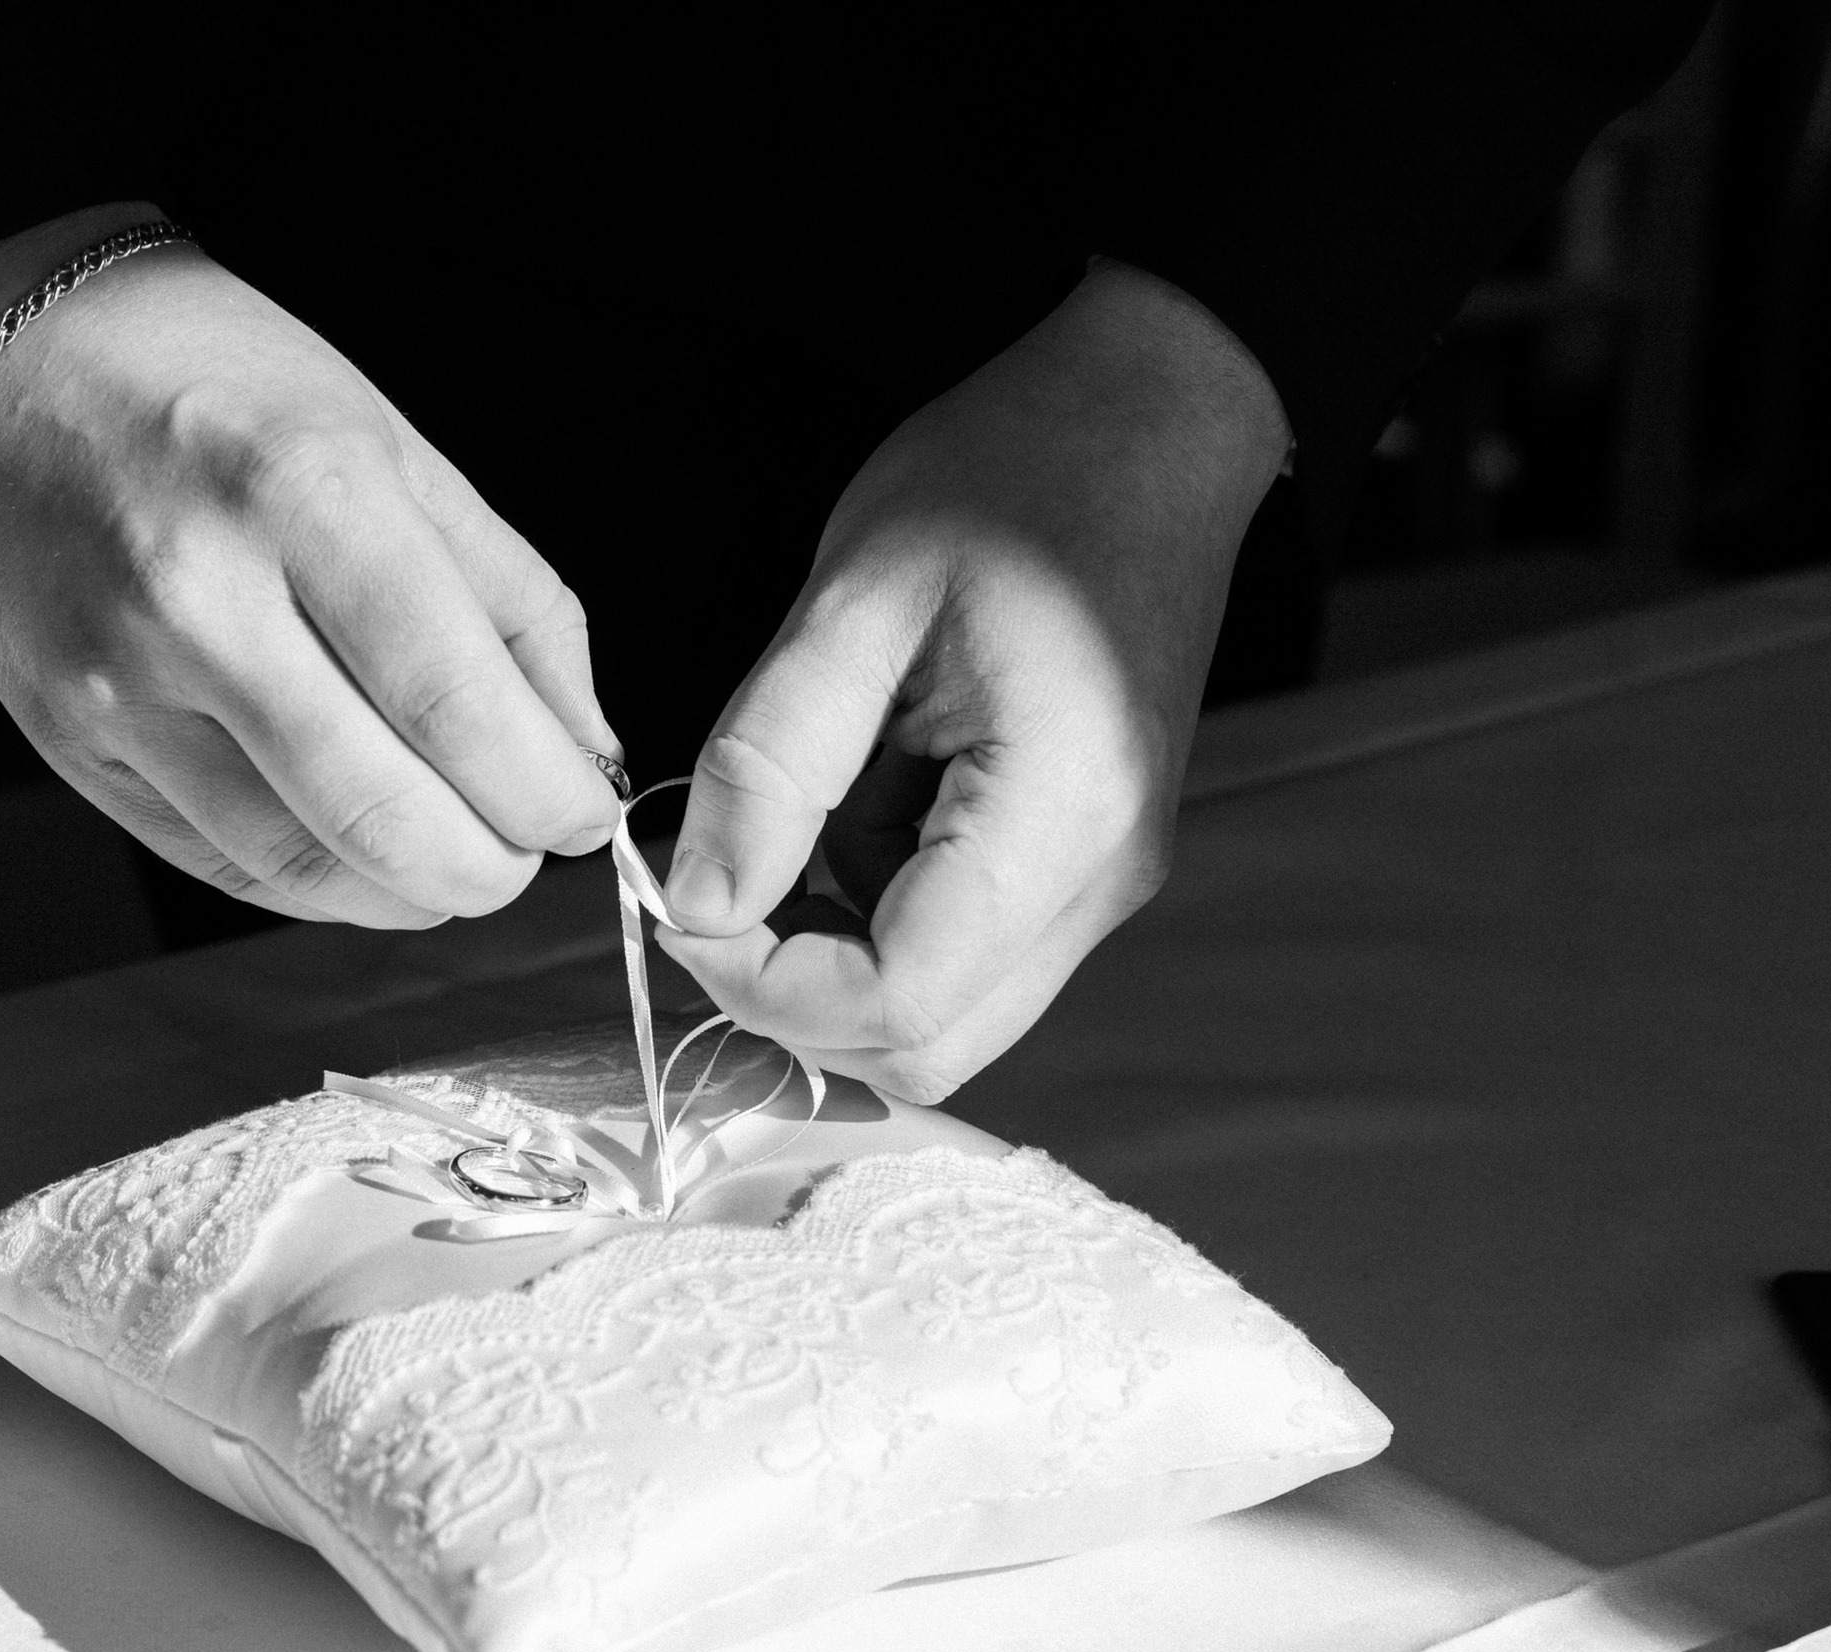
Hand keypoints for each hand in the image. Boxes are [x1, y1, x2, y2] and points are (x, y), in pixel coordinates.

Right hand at [0, 205, 622, 926]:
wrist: (5, 369)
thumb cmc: (220, 389)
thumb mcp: (398, 450)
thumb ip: (514, 604)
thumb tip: (585, 751)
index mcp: (304, 494)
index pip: (457, 703)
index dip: (547, 792)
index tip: (585, 815)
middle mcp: (197, 597)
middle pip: (382, 814)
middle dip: (490, 870)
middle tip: (526, 856)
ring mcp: (115, 684)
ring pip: (300, 865)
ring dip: (409, 893)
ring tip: (455, 861)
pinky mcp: (67, 746)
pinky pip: (220, 863)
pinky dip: (319, 884)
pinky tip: (362, 856)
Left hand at [656, 262, 1289, 1099]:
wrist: (1151, 424)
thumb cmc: (1012, 479)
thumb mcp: (854, 597)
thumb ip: (769, 761)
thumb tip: (694, 902)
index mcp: (1058, 812)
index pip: (897, 1004)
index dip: (762, 987)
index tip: (680, 904)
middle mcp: (1101, 879)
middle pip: (925, 1048)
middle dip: (790, 1001)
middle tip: (709, 888)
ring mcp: (1103, 882)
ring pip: (943, 1018)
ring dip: (830, 963)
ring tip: (783, 829)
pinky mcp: (1084, 866)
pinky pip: (963, 955)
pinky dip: (873, 925)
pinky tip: (842, 817)